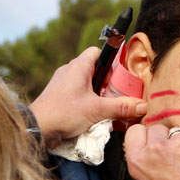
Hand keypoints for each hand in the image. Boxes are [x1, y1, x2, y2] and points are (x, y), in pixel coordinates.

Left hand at [29, 47, 146, 147]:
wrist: (37, 128)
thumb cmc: (65, 113)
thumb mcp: (97, 110)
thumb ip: (121, 107)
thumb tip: (143, 106)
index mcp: (78, 66)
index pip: (98, 52)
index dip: (111, 60)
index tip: (121, 75)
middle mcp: (69, 71)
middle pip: (95, 69)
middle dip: (107, 82)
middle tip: (117, 95)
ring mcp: (62, 84)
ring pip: (86, 83)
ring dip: (97, 94)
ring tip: (107, 107)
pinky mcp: (58, 96)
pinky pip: (77, 94)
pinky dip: (87, 102)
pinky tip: (93, 115)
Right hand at [124, 124, 179, 179]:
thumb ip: (141, 163)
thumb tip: (144, 150)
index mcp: (138, 160)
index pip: (135, 130)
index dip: (143, 137)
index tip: (148, 144)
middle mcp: (156, 148)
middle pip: (155, 128)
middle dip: (161, 139)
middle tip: (169, 157)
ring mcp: (179, 143)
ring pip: (176, 132)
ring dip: (179, 144)